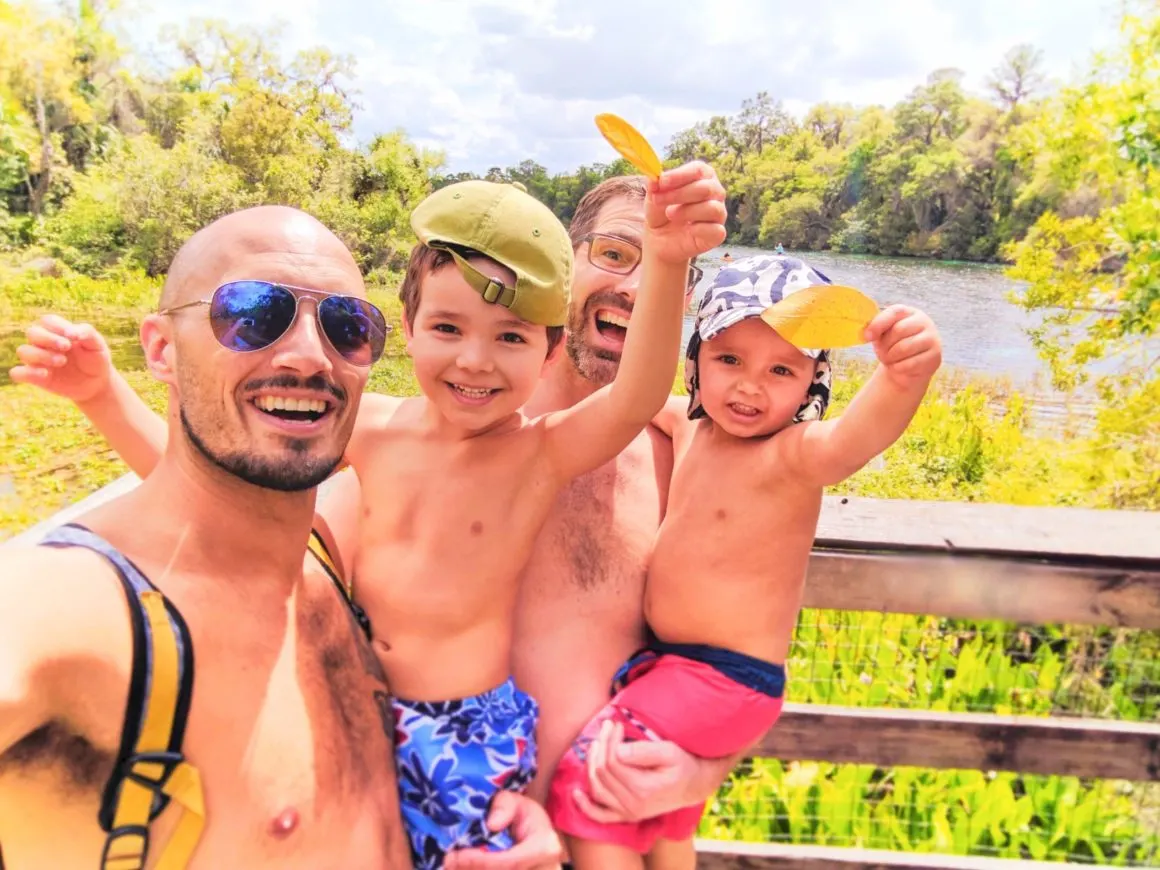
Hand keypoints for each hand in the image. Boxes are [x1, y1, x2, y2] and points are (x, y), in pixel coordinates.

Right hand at [9, 315, 113, 403]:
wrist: (97, 383)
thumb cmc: (96, 359)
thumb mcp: (98, 345)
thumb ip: (88, 333)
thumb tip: (73, 333)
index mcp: (58, 331)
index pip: (47, 320)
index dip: (57, 326)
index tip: (73, 337)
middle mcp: (44, 343)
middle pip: (32, 332)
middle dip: (48, 338)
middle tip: (66, 347)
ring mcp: (38, 360)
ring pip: (23, 351)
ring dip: (40, 355)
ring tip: (62, 362)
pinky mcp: (36, 377)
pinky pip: (18, 373)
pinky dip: (27, 373)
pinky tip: (46, 374)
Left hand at [444, 792, 562, 869]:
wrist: (536, 837)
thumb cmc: (525, 817)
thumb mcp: (517, 801)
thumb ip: (504, 805)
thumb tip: (491, 824)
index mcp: (544, 847)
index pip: (511, 861)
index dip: (481, 861)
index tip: (456, 856)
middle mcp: (543, 868)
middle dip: (471, 869)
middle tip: (448, 860)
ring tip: (451, 863)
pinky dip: (475, 869)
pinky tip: (461, 866)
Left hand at [572, 720, 702, 822]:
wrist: (694, 785)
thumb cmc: (683, 765)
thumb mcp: (669, 752)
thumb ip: (643, 752)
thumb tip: (617, 751)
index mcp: (643, 789)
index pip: (612, 761)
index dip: (610, 740)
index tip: (616, 724)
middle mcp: (632, 805)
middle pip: (602, 772)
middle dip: (602, 745)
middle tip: (608, 727)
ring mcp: (628, 813)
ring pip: (597, 787)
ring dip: (592, 764)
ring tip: (597, 743)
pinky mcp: (626, 816)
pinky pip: (600, 816)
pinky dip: (586, 806)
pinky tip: (576, 793)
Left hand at [644, 161, 727, 264]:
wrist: (661, 243)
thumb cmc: (661, 215)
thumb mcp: (653, 200)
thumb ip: (654, 187)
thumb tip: (654, 178)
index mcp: (702, 178)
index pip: (699, 170)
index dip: (680, 175)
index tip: (661, 182)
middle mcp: (715, 193)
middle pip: (706, 188)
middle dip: (679, 194)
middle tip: (658, 200)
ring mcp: (718, 214)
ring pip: (712, 208)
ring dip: (687, 212)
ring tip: (670, 215)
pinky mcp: (717, 234)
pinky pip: (716, 230)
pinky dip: (698, 229)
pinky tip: (687, 230)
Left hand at [864, 305, 941, 387]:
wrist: (906, 368)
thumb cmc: (891, 347)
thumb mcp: (881, 336)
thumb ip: (875, 330)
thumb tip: (866, 333)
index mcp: (908, 312)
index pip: (894, 312)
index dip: (879, 324)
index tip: (867, 337)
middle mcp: (924, 322)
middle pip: (899, 330)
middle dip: (885, 345)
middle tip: (881, 353)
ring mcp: (932, 338)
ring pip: (904, 347)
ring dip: (890, 357)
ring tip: (889, 360)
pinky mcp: (935, 357)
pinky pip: (910, 363)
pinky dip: (898, 368)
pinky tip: (898, 368)